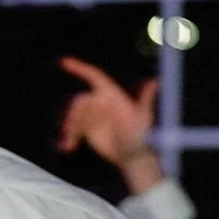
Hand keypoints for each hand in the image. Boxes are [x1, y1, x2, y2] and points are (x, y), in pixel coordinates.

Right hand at [56, 57, 164, 194]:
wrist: (134, 155)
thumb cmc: (141, 135)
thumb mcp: (143, 117)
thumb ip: (145, 99)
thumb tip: (155, 81)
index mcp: (111, 94)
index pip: (93, 76)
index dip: (79, 68)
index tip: (63, 62)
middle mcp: (100, 102)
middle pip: (80, 101)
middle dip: (73, 114)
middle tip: (68, 130)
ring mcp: (92, 116)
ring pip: (73, 116)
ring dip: (69, 127)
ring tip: (68, 143)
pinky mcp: (86, 129)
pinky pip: (73, 129)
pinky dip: (68, 137)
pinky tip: (67, 147)